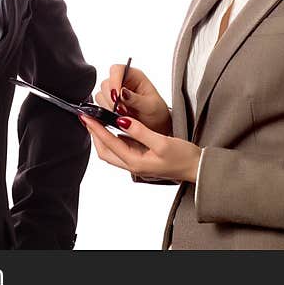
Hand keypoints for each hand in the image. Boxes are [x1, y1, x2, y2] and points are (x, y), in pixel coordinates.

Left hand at [80, 114, 199, 182]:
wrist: (197, 168)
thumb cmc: (183, 157)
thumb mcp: (162, 142)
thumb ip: (140, 131)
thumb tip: (120, 120)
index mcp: (135, 162)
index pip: (109, 143)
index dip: (96, 129)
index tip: (87, 116)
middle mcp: (133, 165)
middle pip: (104, 151)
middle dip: (94, 134)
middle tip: (86, 117)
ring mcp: (136, 163)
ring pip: (111, 151)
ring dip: (101, 136)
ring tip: (96, 120)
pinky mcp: (141, 159)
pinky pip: (121, 149)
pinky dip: (112, 138)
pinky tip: (112, 127)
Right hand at [95, 63, 171, 135]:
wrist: (156, 125)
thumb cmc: (157, 111)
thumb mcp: (150, 105)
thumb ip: (135, 99)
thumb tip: (122, 92)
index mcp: (133, 75)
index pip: (117, 70)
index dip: (114, 81)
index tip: (117, 97)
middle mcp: (122, 82)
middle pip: (106, 84)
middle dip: (112, 99)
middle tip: (122, 111)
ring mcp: (114, 93)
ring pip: (101, 96)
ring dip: (109, 107)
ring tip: (123, 116)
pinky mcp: (108, 104)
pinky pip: (99, 106)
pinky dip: (106, 113)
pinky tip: (116, 118)